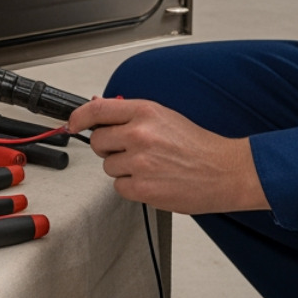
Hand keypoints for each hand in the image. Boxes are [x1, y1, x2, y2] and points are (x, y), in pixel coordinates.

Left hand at [68, 97, 269, 214]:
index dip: (79, 117)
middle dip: (108, 147)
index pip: (97, 110)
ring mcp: (139, 162)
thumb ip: (131, 114)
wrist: (224, 171)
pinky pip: (119, 187)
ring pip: (108, 166)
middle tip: (127, 150)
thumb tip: (100, 109)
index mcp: (145, 112)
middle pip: (98, 141)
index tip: (73, 123)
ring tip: (148, 166)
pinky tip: (151, 180)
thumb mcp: (165, 117)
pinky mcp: (142, 188)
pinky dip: (131, 186)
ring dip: (122, 168)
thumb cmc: (198, 145)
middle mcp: (139, 134)